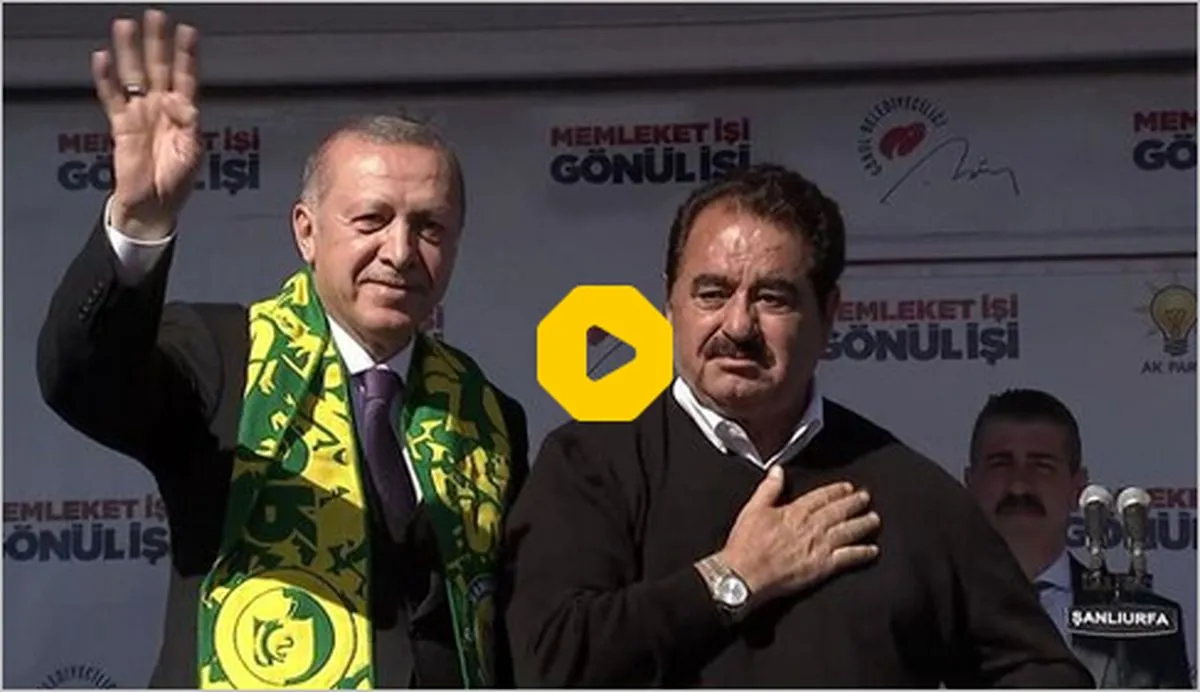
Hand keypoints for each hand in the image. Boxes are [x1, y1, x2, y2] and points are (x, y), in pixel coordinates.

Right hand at [92, 9, 200, 239]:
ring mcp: (140, 113)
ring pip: (134, 75)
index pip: (186, 77)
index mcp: (184, 113)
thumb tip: (184, 103)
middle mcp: (161, 107)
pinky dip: (107, 79)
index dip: (187, 55)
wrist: (153, 204)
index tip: (188, 31)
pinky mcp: (121, 124)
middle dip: (157, 42)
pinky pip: (112, 97)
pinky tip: (102, 58)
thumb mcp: (193, 153)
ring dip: (130, 51)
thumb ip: (190, 126)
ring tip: (125, 25)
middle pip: (159, 67)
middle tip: (155, 15)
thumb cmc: (177, 181)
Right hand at [719, 466, 879, 606]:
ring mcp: (819, 547)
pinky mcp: (822, 567)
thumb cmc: (746, 544)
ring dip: (862, 524)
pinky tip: (873, 551)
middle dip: (854, 503)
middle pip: (838, 511)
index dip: (836, 490)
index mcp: (794, 512)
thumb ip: (769, 489)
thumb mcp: (753, 509)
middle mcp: (811, 527)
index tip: (847, 487)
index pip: (821, 496)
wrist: (745, 574)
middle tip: (867, 496)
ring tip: (875, 518)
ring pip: (847, 531)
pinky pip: (847, 558)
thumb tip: (778, 470)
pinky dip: (862, 553)